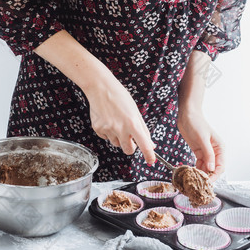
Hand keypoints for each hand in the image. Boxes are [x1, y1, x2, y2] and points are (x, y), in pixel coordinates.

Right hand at [33, 30, 154, 163]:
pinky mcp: (98, 129)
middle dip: (131, 147)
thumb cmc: (120, 97)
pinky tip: (107, 120)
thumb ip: (143, 129)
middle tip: (130, 137)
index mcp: (133, 123)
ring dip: (118, 137)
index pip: (144, 145)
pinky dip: (108, 132)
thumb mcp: (135, 112)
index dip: (149, 155)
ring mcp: (108, 130)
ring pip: (116, 143)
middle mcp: (120, 129)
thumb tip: (150, 144)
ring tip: (116, 122)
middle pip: (128, 150)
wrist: (100, 88)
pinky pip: (106, 137)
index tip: (151, 161)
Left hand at [178, 110, 224, 181]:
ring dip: (201, 174)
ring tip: (194, 181)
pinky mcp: (199, 152)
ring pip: (206, 167)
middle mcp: (215, 152)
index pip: (220, 166)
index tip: (207, 182)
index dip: (215, 175)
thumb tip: (211, 169)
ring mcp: (206, 152)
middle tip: (200, 184)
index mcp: (220, 148)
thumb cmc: (197, 124)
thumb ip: (208, 154)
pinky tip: (192, 174)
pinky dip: (196, 169)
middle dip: (208, 176)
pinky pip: (199, 164)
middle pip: (214, 169)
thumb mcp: (202, 139)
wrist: (187, 116)